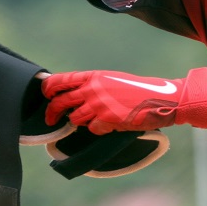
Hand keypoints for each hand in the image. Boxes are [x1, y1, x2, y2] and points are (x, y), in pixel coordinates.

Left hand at [42, 67, 206, 135]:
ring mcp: (98, 105)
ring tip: (95, 120)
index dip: (48, 89)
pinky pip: (92, 129)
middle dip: (52, 112)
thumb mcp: (113, 80)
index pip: (61, 80)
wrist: (161, 99)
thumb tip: (75, 95)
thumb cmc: (138, 89)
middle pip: (60, 101)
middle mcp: (93, 89)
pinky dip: (99, 129)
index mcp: (94, 76)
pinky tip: (112, 124)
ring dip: (82, 121)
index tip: (46, 96)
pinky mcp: (107, 120)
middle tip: (51, 119)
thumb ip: (94, 85)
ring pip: (75, 118)